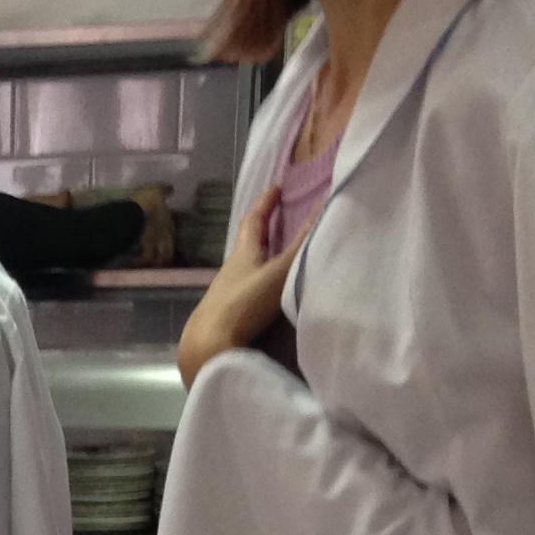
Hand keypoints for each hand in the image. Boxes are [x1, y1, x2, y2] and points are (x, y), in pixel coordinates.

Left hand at [177, 196, 308, 387]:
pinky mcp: (229, 315)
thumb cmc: (244, 303)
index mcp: (242, 254)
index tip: (276, 188)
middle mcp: (232, 270)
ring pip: (247, 268)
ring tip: (280, 255)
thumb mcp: (279, 270)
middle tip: (279, 218)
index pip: (254, 220)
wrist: (209, 347)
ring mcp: (228, 293)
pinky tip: (271, 294)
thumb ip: (302, 244)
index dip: (265, 203)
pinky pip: (250, 290)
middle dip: (263, 229)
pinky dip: (262, 283)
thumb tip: (324, 204)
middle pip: (248, 244)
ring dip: (263, 258)